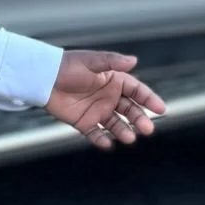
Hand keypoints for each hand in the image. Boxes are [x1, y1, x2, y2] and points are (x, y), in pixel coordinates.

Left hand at [46, 50, 165, 149]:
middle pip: (130, 111)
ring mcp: (97, 111)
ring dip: (123, 131)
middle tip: (147, 129)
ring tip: (129, 138)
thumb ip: (113, 62)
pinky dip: (102, 140)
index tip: (160, 109)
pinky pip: (96, 134)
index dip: (149, 100)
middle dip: (140, 120)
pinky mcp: (84, 122)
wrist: (43, 78)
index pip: (137, 91)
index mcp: (114, 81)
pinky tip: (108, 144)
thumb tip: (134, 60)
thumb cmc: (68, 66)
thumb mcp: (92, 61)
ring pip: (116, 124)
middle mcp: (109, 97)